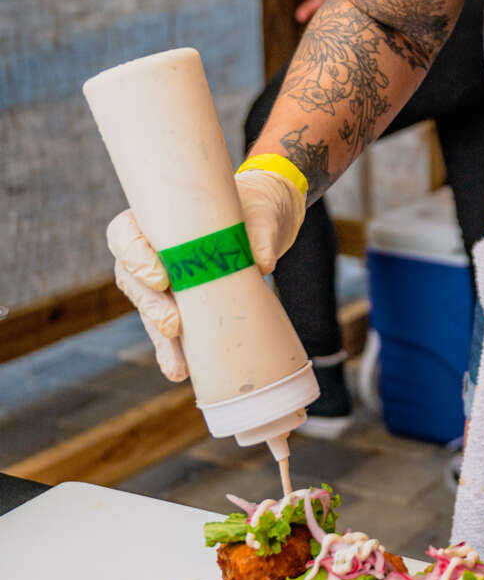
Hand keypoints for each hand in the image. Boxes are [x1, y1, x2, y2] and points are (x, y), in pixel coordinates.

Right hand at [107, 167, 306, 381]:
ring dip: (160, 339)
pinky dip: (174, 352)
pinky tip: (180, 371)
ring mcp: (162, 281)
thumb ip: (260, 231)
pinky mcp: (179, 305)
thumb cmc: (253, 208)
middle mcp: (151, 250)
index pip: (125, 234)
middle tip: (173, 324)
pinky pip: (168, 331)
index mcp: (157, 218)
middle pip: (131, 278)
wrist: (263, 223)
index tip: (160, 277)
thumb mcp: (261, 212)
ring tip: (178, 363)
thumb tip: (261, 263)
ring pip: (147, 310)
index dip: (135, 256)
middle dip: (150, 305)